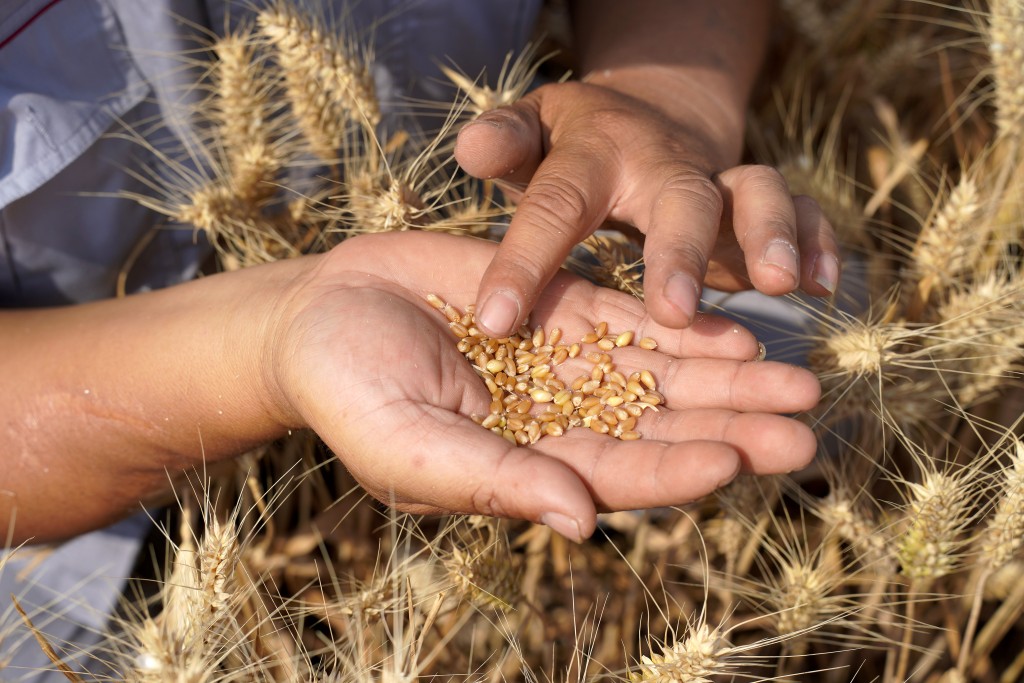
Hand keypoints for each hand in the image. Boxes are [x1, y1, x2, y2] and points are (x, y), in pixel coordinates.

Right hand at [270, 231, 819, 540]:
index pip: (619, 477)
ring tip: (801, 378)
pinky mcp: (560, 304)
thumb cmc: (349, 390)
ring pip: (665, 374)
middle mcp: (561, 419)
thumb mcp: (409, 444)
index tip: (739, 460)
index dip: (678, 472)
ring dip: (731, 378)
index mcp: (528, 466)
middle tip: (809, 429)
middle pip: (664, 430)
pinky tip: (738, 331)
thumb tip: (581, 522)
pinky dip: (684, 325)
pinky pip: (634, 318)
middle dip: (735, 429)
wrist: (321, 313)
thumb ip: (493, 479)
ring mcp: (565, 360)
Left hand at [454, 80, 840, 336]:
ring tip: (780, 285)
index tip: (495, 322)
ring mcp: (718, 180)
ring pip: (755, 192)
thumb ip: (505, 143)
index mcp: (593, 155)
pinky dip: (817, 239)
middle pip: (676, 195)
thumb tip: (469, 149)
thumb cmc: (572, 151)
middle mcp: (662, 164)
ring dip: (769, 235)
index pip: (554, 205)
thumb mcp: (532, 136)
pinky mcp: (757, 205)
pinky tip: (823, 285)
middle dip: (680, 249)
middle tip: (674, 308)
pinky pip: (801, 211)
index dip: (525, 260)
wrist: (649, 121)